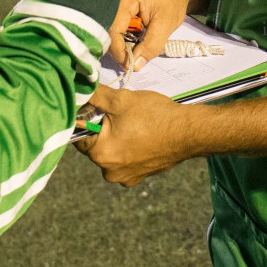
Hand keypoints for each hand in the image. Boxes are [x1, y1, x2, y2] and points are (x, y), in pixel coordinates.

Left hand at [74, 85, 197, 185]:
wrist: (189, 132)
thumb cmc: (155, 116)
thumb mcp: (121, 99)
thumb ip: (94, 95)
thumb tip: (77, 88)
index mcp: (100, 154)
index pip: (79, 134)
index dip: (88, 117)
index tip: (101, 107)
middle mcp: (110, 172)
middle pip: (95, 144)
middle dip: (103, 128)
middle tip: (120, 114)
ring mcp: (126, 177)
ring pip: (110, 152)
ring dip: (116, 138)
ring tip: (133, 124)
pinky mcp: (139, 177)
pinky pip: (125, 160)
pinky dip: (128, 148)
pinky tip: (141, 136)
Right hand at [107, 0, 199, 69]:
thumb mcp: (166, 23)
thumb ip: (152, 45)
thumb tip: (135, 66)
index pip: (113, 29)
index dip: (118, 51)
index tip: (128, 65)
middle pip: (107, 30)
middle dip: (118, 50)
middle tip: (130, 63)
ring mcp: (113, 2)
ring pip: (109, 31)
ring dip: (120, 45)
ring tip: (134, 54)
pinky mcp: (116, 8)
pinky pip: (114, 27)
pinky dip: (122, 39)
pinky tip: (132, 43)